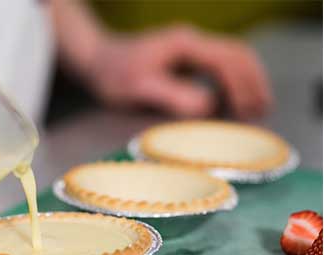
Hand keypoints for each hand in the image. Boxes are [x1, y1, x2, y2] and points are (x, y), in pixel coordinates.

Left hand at [85, 25, 271, 119]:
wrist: (95, 59)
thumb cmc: (112, 75)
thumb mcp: (140, 88)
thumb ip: (174, 97)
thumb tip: (208, 108)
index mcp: (183, 44)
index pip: (225, 61)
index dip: (242, 86)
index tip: (249, 110)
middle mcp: (190, 41)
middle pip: (237, 54)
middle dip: (254, 81)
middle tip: (263, 110)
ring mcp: (188, 48)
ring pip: (230, 58)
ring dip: (246, 81)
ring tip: (256, 108)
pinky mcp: (183, 58)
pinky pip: (217, 66)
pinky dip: (230, 83)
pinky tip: (231, 103)